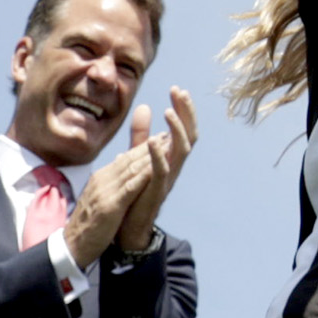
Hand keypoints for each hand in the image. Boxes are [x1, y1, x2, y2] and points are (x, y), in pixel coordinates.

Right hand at [63, 134, 166, 264]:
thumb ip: (110, 181)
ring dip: (150, 156)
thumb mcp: (99, 198)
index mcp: (101, 178)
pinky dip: (143, 176)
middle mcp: (103, 180)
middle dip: (151, 146)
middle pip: (130, 159)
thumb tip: (120, 162)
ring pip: (131, 169)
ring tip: (167, 144)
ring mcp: (106, 191)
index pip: (125, 158)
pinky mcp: (110, 205)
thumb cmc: (88, 223)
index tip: (161, 136)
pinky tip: (155, 168)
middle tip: (169, 134)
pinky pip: (130, 187)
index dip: (144, 147)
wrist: (72, 245)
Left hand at [109, 92, 196, 256]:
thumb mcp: (137, 157)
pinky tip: (153, 141)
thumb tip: (144, 107)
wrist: (128, 228)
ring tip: (169, 112)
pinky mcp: (155, 191)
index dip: (183, 109)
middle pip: (189, 135)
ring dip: (177, 130)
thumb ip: (140, 135)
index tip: (177, 89)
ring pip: (182, 150)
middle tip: (179, 92)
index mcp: (171, 157)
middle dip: (186, 113)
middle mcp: (174, 166)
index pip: (183, 129)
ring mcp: (167, 179)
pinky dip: (158, 155)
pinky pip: (162, 171)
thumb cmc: (135, 192)